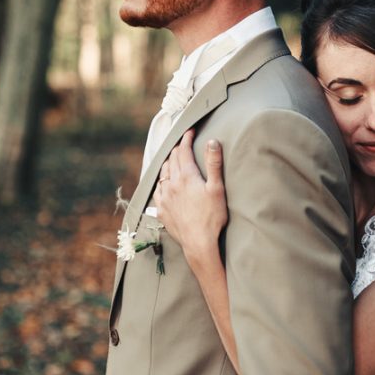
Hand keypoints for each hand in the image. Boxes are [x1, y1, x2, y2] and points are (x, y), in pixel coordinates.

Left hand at [154, 130, 227, 273]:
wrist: (199, 243)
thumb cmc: (211, 217)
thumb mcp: (217, 188)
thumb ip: (214, 164)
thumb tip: (212, 142)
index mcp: (186, 177)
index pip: (184, 151)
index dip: (187, 139)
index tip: (190, 131)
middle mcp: (172, 184)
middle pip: (172, 160)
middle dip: (178, 149)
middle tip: (183, 144)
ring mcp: (164, 198)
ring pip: (162, 174)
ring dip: (168, 164)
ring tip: (172, 160)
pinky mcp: (161, 210)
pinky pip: (157, 190)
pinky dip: (161, 182)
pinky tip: (163, 183)